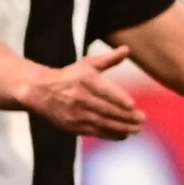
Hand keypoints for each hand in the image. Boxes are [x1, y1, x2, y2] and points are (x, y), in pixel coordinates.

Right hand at [22, 45, 143, 138]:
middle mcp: (81, 97)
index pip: (105, 91)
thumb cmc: (70, 76)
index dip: (119, 99)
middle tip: (142, 119)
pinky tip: (124, 135)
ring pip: (103, 122)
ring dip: (122, 127)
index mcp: (85, 80)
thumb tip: (127, 49)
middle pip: (107, 109)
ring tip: (137, 129)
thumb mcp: (87, 65)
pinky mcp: (73, 126)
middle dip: (126, 116)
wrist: (41, 91)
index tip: (133, 105)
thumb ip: (109, 60)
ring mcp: (77, 113)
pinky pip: (95, 132)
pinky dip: (111, 134)